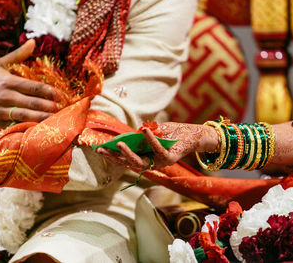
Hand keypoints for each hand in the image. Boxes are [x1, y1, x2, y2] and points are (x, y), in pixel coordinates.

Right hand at [0, 39, 62, 131]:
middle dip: (49, 106)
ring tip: (56, 120)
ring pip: (26, 116)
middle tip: (64, 110)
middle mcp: (6, 96)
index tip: (62, 96)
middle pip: (33, 102)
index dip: (51, 92)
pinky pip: (15, 127)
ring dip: (42, 118)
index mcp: (9, 81)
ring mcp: (1, 111)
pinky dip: (27, 128)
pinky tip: (40, 130)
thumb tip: (33, 42)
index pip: (34, 87)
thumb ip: (18, 55)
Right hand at [97, 122, 218, 168]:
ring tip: (118, 144)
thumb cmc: (173, 133)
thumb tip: (132, 133)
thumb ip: (143, 135)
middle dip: (114, 156)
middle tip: (100, 150)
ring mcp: (158, 162)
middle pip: (128, 162)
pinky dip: (150, 139)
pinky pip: (157, 149)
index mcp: (145, 156)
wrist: (193, 136)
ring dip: (128, 152)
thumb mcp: (155, 131)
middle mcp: (150, 162)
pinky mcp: (169, 158)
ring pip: (139, 160)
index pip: (125, 159)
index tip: (99, 149)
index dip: (112, 155)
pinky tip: (143, 130)